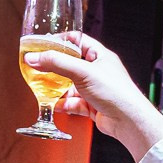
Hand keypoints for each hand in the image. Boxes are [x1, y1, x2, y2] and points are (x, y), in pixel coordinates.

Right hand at [29, 32, 162, 152]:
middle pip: (71, 65)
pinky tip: (57, 105)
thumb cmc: (116, 92)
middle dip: (55, 68)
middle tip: (39, 68)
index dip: (61, 41)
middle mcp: (98, 71)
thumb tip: (34, 57)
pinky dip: (65, 104)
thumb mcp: (82, 72)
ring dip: (58, 89)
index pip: (78, 41)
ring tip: (44, 89)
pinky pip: (74, 102)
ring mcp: (95, 89)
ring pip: (70, 86)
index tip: (44, 44)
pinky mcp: (93, 105)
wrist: (128, 121)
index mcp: (100, 56)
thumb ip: (56, 63)